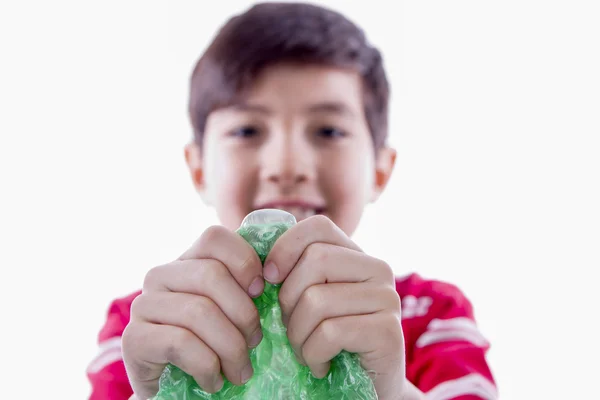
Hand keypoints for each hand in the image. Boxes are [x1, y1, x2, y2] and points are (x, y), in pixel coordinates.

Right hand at [122, 226, 264, 398]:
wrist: (177, 390)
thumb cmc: (214, 346)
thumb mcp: (233, 311)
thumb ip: (245, 287)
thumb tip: (271, 274)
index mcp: (187, 261)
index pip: (214, 237)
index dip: (244, 261)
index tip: (260, 292)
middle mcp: (160, 276)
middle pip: (211, 275)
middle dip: (244, 314)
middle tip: (255, 343)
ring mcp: (143, 305)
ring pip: (199, 311)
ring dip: (230, 348)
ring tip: (239, 371)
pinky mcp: (133, 339)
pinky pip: (181, 343)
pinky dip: (207, 367)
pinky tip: (213, 381)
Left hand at [263, 215, 407, 399]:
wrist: (365, 387)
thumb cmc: (329, 341)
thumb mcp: (310, 299)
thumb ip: (296, 272)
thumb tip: (259, 255)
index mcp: (358, 256)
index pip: (318, 227)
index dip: (285, 247)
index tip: (269, 277)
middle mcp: (378, 270)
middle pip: (315, 261)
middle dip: (288, 300)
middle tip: (292, 328)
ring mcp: (387, 299)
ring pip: (317, 299)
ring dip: (298, 335)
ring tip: (306, 350)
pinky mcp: (388, 331)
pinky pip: (329, 332)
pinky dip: (313, 355)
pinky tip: (321, 365)